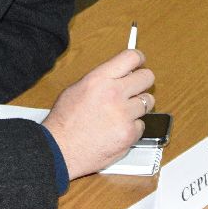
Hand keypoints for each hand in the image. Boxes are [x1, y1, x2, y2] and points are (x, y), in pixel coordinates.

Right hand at [42, 48, 155, 179]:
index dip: (138, 59)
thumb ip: (101, 80)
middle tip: (134, 90)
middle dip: (142, 83)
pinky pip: (141, 125)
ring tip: (121, 114)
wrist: (59, 151)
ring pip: (148, 102)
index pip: (131, 57)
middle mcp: (114, 93)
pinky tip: (117, 130)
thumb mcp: (76, 90)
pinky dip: (132, 128)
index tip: (140, 63)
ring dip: (137, 107)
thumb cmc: (64, 122)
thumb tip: (120, 74)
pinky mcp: (129, 134)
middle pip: (147, 77)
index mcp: (99, 79)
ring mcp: (124, 114)